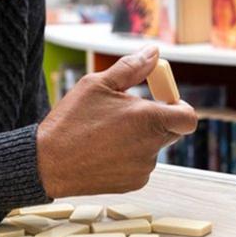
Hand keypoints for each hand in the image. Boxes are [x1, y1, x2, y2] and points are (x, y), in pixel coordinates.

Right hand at [36, 47, 197, 196]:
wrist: (47, 163)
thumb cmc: (71, 121)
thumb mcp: (98, 84)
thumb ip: (132, 67)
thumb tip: (154, 52)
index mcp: (149, 118)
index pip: (188, 117)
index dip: (180, 107)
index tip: (163, 100)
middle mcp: (151, 146)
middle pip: (171, 130)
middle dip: (157, 119)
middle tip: (128, 111)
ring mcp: (143, 168)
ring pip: (153, 147)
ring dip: (140, 138)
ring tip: (107, 132)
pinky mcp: (133, 183)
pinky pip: (141, 165)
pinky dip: (129, 156)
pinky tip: (104, 150)